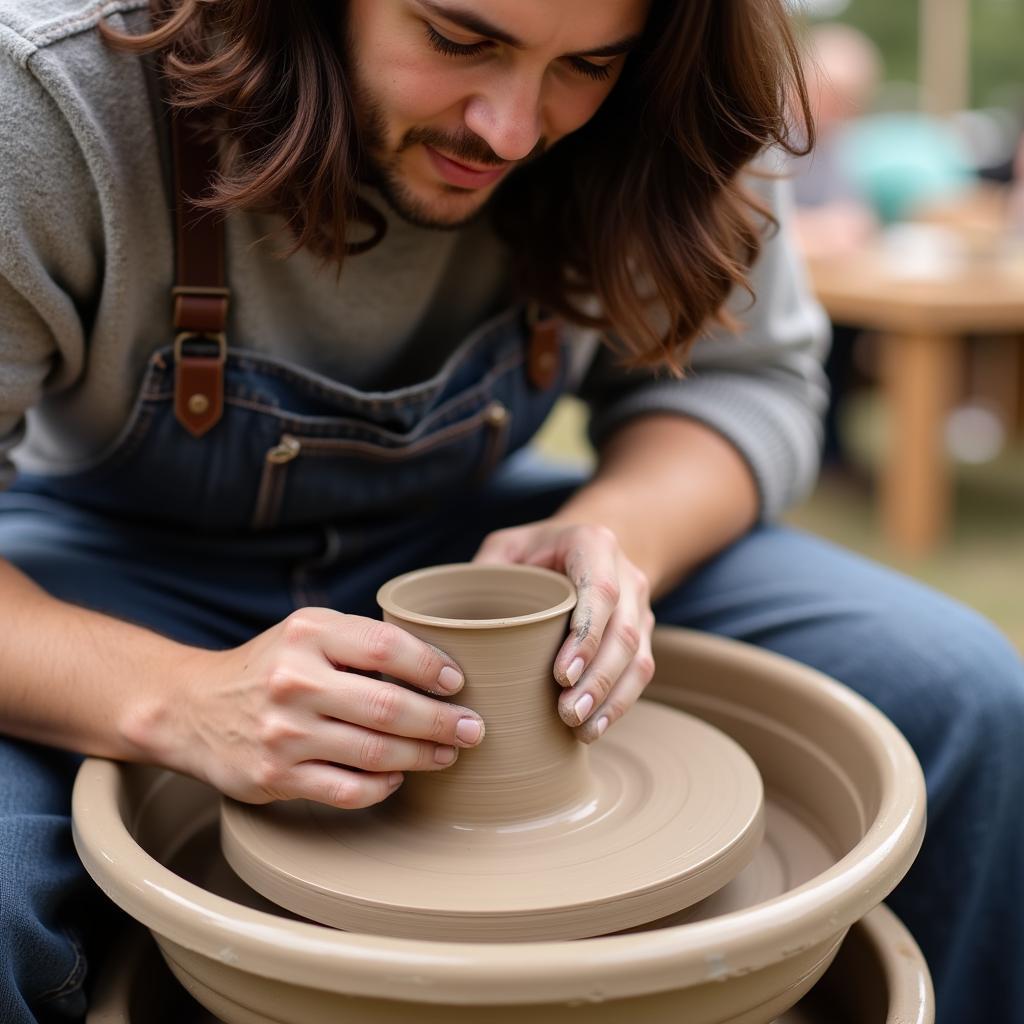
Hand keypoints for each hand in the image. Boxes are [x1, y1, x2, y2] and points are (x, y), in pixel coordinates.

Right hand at [158, 609, 485, 808]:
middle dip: (441, 721)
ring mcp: (284, 732)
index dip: (430, 666)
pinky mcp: (276, 776)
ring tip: (448, 754)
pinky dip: (382, 785)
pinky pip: (348, 789)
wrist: (192, 708)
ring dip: (423, 756)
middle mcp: (294, 680)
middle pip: (388, 705)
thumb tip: (439, 667)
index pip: (386, 646)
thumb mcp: (306, 633)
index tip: (457, 682)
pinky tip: (398, 777)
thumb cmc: (269, 667)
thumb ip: (360, 642)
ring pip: (375, 751)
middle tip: (473, 729)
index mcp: (308, 633)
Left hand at [473, 521, 654, 741]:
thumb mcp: (507, 547)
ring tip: (581, 729)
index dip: (586, 635)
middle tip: (567, 713)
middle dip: (598, 679)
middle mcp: (626, 575)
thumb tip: (457, 621)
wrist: (586, 546)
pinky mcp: (643, 634)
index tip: (561, 675)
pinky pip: (640, 673)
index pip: (600, 591)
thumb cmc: (536, 551)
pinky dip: (619, 704)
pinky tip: (594, 728)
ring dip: (611, 699)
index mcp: (594, 545)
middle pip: (622, 633)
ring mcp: (639, 607)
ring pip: (638, 658)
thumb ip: (488, 573)